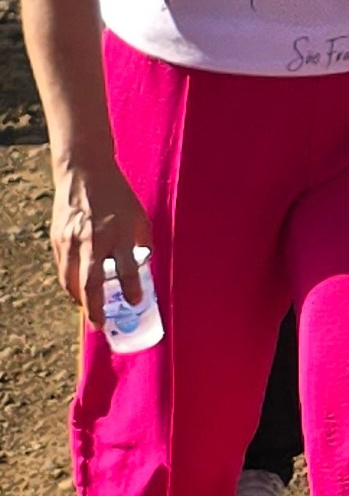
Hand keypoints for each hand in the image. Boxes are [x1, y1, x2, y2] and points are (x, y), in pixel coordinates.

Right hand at [50, 156, 151, 313]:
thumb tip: (144, 268)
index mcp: (119, 233)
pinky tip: (77, 289)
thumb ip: (141, 243)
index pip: (126, 268)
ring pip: (70, 281)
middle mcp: (94, 239)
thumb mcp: (138, 216)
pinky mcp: (57, 239)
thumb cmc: (117, 195)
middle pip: (91, 283)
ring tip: (89, 311)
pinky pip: (62, 269)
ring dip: (79, 300)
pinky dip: (69, 283)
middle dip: (95, 308)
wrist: (84, 171)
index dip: (131, 288)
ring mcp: (71, 240)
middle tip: (100, 324)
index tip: (135, 301)